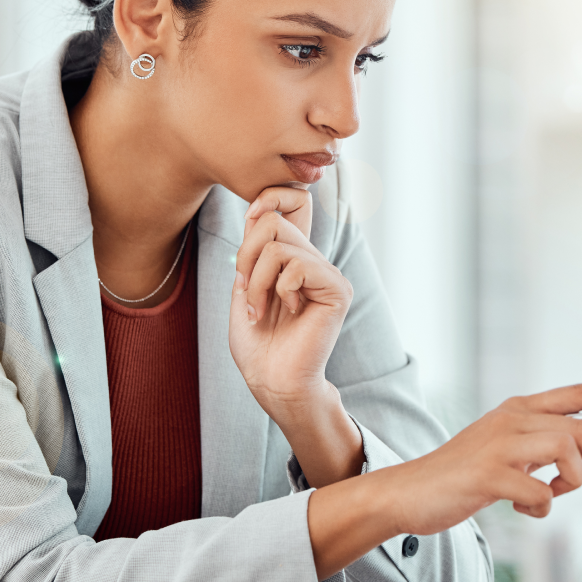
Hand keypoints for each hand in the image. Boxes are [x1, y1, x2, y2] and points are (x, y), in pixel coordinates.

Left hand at [229, 187, 361, 486]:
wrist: (272, 380)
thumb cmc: (257, 344)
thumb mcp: (244, 288)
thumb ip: (253, 252)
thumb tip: (256, 212)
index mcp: (295, 260)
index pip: (289, 207)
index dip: (266, 200)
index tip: (247, 220)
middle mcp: (315, 263)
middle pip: (275, 222)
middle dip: (246, 255)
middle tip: (244, 290)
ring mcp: (328, 275)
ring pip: (281, 246)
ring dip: (257, 281)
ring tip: (258, 309)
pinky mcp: (337, 289)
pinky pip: (298, 266)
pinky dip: (279, 289)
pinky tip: (289, 311)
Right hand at [307, 384, 581, 578]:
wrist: (408, 493)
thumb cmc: (460, 475)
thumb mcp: (504, 450)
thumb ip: (541, 443)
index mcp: (515, 409)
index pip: (577, 395)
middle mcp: (509, 419)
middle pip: (581, 426)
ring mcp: (498, 445)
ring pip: (567, 449)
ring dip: (573, 481)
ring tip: (551, 496)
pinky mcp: (488, 475)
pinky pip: (539, 490)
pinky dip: (541, 506)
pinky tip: (522, 508)